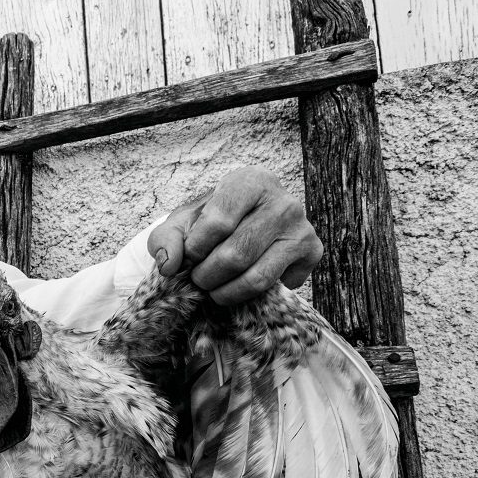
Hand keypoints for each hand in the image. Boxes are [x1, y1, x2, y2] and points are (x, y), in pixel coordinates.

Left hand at [147, 166, 321, 304]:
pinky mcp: (312, 252)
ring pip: (256, 277)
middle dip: (206, 276)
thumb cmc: (212, 220)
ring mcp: (301, 228)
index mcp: (250, 182)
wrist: (247, 222)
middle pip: (235, 256)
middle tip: (198, 278)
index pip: (218, 224)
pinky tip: (241, 281)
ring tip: (213, 287)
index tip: (189, 256)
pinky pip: (274, 287)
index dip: (195, 249)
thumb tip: (169, 265)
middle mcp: (283, 202)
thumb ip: (166, 239)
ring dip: (224, 292)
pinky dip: (249, 295)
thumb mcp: (182, 222)